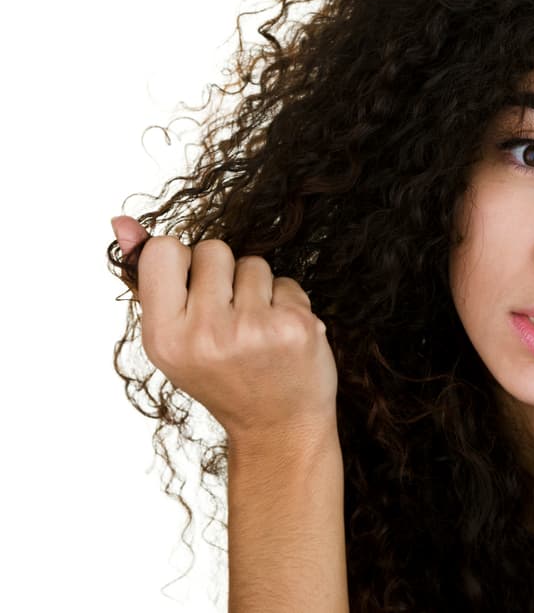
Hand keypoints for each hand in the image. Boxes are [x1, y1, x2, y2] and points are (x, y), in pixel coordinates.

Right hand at [111, 215, 337, 443]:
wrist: (278, 426)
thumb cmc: (222, 376)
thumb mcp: (173, 338)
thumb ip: (148, 279)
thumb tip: (122, 223)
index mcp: (164, 337)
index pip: (164, 251)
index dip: (182, 262)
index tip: (192, 292)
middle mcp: (205, 334)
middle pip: (212, 249)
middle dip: (222, 273)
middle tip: (228, 317)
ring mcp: (253, 330)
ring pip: (253, 263)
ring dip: (257, 287)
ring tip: (256, 328)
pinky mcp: (294, 326)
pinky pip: (286, 280)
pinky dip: (287, 301)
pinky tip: (282, 335)